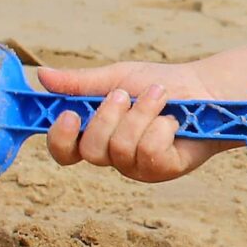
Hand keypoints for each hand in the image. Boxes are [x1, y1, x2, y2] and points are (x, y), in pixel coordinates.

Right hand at [37, 61, 224, 182]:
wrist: (204, 89)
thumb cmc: (160, 84)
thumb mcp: (116, 78)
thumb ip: (80, 83)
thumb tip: (41, 76)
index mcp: (97, 134)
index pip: (64, 151)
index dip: (60, 139)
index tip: (70, 114)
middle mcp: (113, 155)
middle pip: (90, 151)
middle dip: (107, 117)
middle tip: (125, 94)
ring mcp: (137, 166)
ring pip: (119, 148)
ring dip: (140, 114)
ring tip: (158, 96)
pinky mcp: (162, 169)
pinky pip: (148, 151)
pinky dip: (160, 126)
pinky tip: (172, 119)